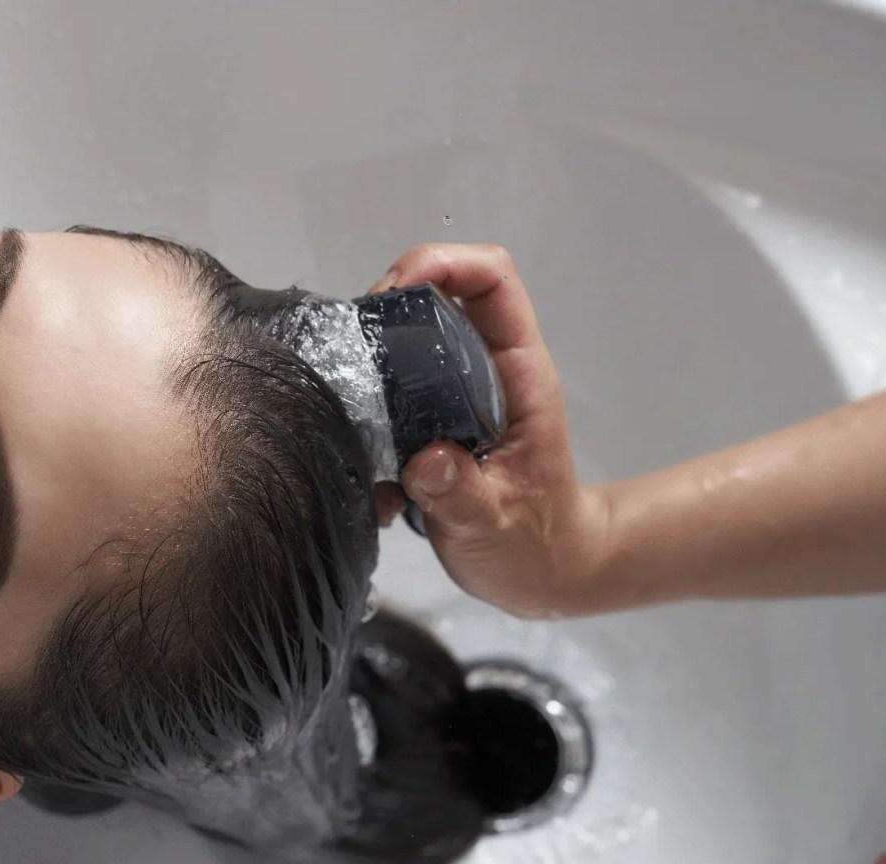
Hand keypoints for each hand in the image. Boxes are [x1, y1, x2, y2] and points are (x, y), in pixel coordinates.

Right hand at [367, 244, 609, 617]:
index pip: (492, 282)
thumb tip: (426, 461)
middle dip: (389, 307)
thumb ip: (462, 495)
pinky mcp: (433, 422)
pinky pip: (394, 388)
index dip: (444, 265)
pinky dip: (366, 407)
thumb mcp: (497, 526)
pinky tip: (355, 447)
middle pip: (440, 298)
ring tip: (340, 393)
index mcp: (518, 377)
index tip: (392, 291)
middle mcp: (488, 373)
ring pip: (410, 342)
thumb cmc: (536, 546)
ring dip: (370, 357)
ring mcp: (459, 396)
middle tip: (348, 343)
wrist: (544, 575)